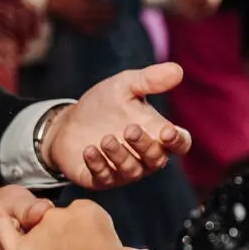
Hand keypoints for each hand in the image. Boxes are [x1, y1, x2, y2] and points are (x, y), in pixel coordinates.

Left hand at [0, 201, 140, 249]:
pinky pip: (3, 229)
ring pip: (30, 226)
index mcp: (89, 211)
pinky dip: (4, 228)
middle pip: (56, 222)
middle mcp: (61, 215)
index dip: (82, 236)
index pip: (82, 216)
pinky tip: (8, 231)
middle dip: (59, 239)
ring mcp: (37, 231)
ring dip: (34, 238)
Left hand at [42, 62, 192, 188]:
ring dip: (120, 155)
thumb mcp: (125, 86)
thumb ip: (150, 80)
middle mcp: (144, 156)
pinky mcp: (101, 179)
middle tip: (129, 129)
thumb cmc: (104, 105)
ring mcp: (123, 170)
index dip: (178, 140)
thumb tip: (178, 70)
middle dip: (144, 145)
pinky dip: (98, 165)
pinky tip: (89, 150)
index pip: (180, 143)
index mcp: (157, 133)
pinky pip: (104, 177)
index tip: (167, 132)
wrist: (68, 122)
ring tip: (105, 139)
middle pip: (156, 159)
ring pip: (132, 170)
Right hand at [47, 0, 115, 35]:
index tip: (117, 5)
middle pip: (104, 16)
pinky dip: (98, 31)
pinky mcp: (78, 28)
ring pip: (99, 24)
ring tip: (114, 23)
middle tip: (117, 14)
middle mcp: (87, 14)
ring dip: (108, 23)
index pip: (104, 6)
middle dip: (112, 15)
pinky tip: (103, 31)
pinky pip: (91, 31)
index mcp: (88, 3)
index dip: (112, 5)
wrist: (51, 6)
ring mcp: (83, 22)